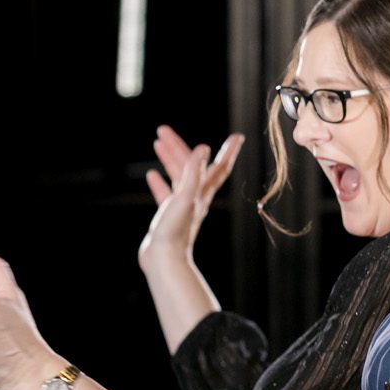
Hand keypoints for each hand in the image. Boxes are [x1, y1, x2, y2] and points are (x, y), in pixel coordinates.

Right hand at [139, 126, 242, 267]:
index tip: (238, 136)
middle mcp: (196, 198)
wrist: (164, 261)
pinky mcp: (168, 217)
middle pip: (190, 166)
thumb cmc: (175, 231)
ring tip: (157, 142)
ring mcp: (182, 207)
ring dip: (169, 158)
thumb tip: (203, 148)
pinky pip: (165, 194)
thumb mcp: (185, 197)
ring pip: (177, 176)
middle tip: (163, 129)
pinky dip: (160, 182)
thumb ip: (193, 172)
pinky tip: (151, 174)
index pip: (220, 166)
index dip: (228, 150)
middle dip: (179, 146)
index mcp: (203, 192)